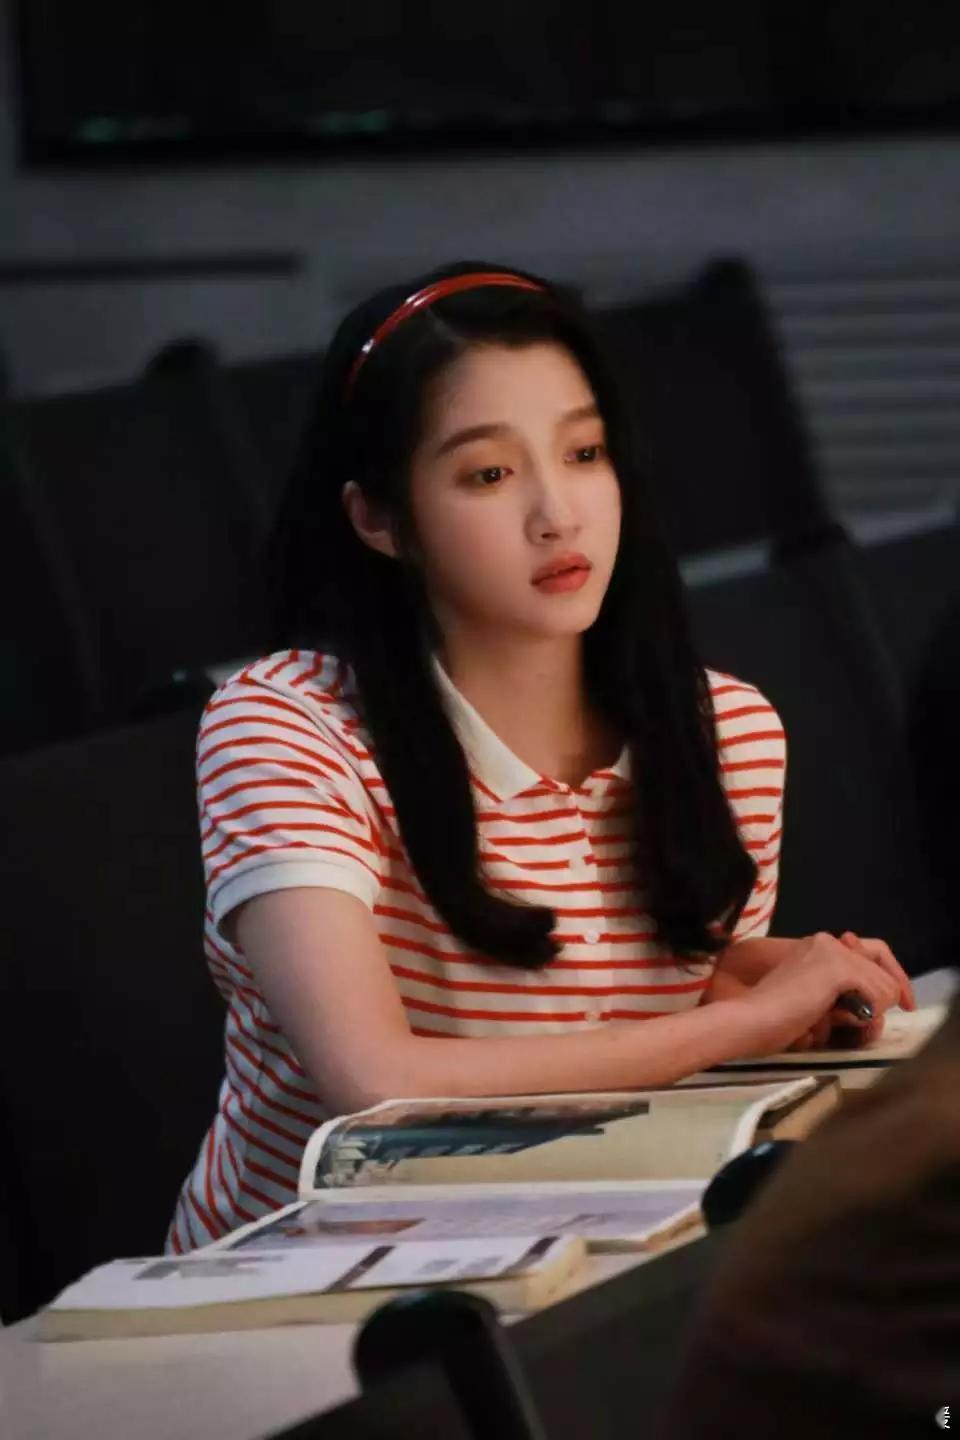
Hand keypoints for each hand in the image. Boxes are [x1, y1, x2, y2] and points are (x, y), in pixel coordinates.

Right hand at [736, 931, 902, 1056]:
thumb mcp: (814, 1001)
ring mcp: (834, 952)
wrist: (750, 1019)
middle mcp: (826, 941)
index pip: (871, 953)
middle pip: (884, 968)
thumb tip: (880, 997)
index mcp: (816, 946)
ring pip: (885, 986)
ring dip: (868, 1012)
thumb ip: (842, 994)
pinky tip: (837, 1017)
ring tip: (833, 1020)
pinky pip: (880, 995)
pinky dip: (866, 1014)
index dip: (890, 977)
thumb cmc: (772, 1018)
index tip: (903, 1002)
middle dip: (881, 999)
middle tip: (862, 1020)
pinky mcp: (839, 969)